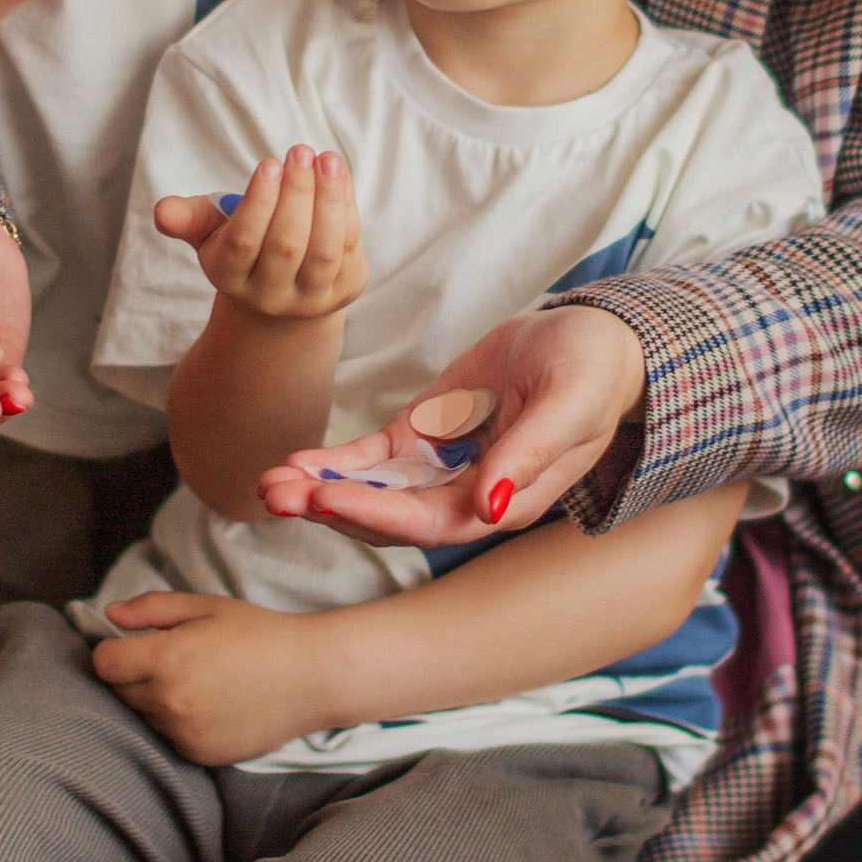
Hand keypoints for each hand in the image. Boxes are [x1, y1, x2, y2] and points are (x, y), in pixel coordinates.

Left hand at [92, 593, 325, 765]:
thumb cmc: (259, 633)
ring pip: (144, 716)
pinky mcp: (199, 754)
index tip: (133, 646)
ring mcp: (183, 732)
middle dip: (134, 675)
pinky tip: (211, 705)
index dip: (114, 651)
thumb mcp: (206, 606)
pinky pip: (169, 737)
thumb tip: (110, 615)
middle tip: (173, 661)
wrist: (310, 676)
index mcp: (166, 658)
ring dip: (156, 700)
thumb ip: (151, 608)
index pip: (103, 664)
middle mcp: (169, 700)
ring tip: (198, 682)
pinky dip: (179, 723)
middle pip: (119, 692)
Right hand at [154, 147, 366, 324]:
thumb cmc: (241, 244)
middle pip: (287, 244)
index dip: (259, 201)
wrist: (282, 288)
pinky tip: (338, 175)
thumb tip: (163, 210)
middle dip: (297, 193)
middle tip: (299, 151)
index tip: (269, 163)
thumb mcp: (208, 231)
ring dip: (329, 199)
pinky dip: (347, 207)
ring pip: (325, 249)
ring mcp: (311, 297)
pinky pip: (351, 246)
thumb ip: (187, 218)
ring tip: (326, 159)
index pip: (244, 242)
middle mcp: (270, 295)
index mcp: (230, 277)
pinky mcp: (346, 289)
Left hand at [259, 305, 647, 544]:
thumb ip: (531, 455)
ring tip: (268, 481)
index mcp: (509, 499)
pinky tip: (293, 461)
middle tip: (273, 493)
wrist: (594, 340)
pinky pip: (372, 460)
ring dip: (320, 489)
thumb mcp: (569, 402)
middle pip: (390, 517)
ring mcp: (442, 468)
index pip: (433, 520)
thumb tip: (490, 508)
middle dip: (330, 506)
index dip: (377, 512)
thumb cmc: (593, 371)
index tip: (326, 496)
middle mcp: (469, 496)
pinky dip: (333, 462)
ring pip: (372, 492)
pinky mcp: (425, 438)